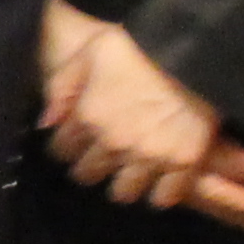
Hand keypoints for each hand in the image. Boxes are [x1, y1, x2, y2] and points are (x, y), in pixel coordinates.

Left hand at [44, 23, 243, 226]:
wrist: (198, 50)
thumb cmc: (141, 46)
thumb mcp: (91, 52)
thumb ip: (62, 86)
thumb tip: (45, 123)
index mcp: (88, 117)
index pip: (60, 150)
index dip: (66, 145)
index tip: (76, 141)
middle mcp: (114, 144)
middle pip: (87, 175)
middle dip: (90, 165)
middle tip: (103, 155)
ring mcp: (150, 156)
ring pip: (122, 192)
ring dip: (122, 183)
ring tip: (129, 170)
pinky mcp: (185, 163)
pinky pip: (164, 197)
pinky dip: (160, 193)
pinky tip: (158, 182)